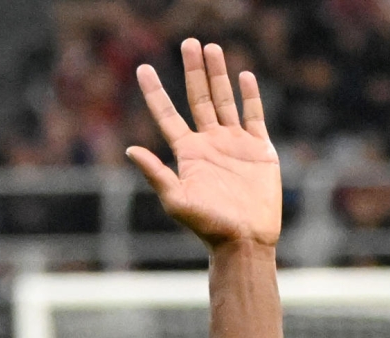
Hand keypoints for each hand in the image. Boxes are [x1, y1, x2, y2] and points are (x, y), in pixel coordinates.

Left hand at [127, 40, 279, 250]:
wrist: (246, 242)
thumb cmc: (209, 227)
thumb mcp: (177, 201)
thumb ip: (156, 174)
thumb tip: (130, 149)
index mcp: (188, 152)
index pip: (167, 114)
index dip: (154, 91)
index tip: (142, 68)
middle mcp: (210, 143)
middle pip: (198, 98)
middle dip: (193, 70)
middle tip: (189, 43)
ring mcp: (235, 145)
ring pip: (225, 101)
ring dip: (219, 75)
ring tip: (212, 48)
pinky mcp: (259, 151)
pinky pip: (254, 117)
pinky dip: (250, 96)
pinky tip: (245, 76)